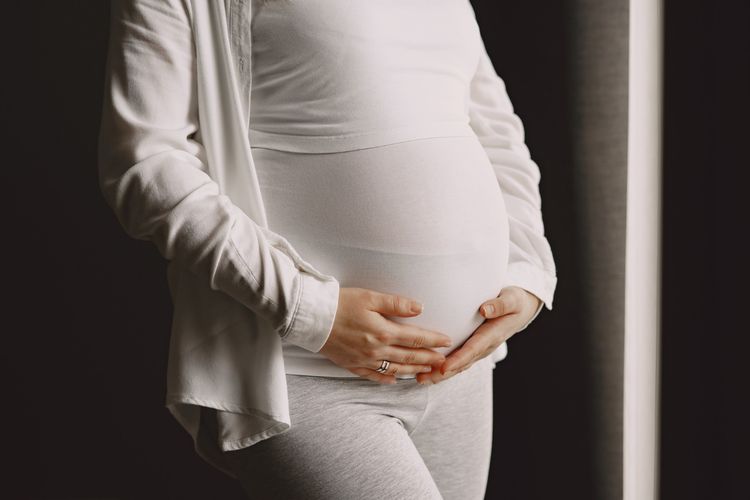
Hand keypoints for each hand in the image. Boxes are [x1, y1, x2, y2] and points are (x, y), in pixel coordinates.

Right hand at [319, 287, 453, 383]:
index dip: (433, 340)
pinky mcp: (352, 365)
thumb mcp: (370, 297)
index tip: (447, 342)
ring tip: (427, 371)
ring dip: (414, 371)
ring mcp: (364, 360)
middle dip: (429, 359)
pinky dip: (387, 379)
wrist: (311, 317)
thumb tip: (420, 308)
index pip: (415, 338)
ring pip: (395, 369)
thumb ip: (396, 303)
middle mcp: (376, 350)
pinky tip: (395, 380)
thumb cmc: (340, 303)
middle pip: (409, 357)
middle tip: (444, 362)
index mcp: (383, 332)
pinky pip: (373, 376)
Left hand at [415, 286, 541, 384]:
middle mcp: (484, 346)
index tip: (443, 367)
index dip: (458, 359)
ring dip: (439, 374)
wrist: (521, 310)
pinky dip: (443, 367)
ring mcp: (479, 349)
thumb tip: (484, 310)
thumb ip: (500, 305)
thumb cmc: (515, 302)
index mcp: (492, 335)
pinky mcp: (473, 348)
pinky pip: (458, 360)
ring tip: (419, 379)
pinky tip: (427, 369)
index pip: (473, 349)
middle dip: (442, 373)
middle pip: (462, 363)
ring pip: (458, 365)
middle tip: (422, 378)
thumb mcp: (512, 299)